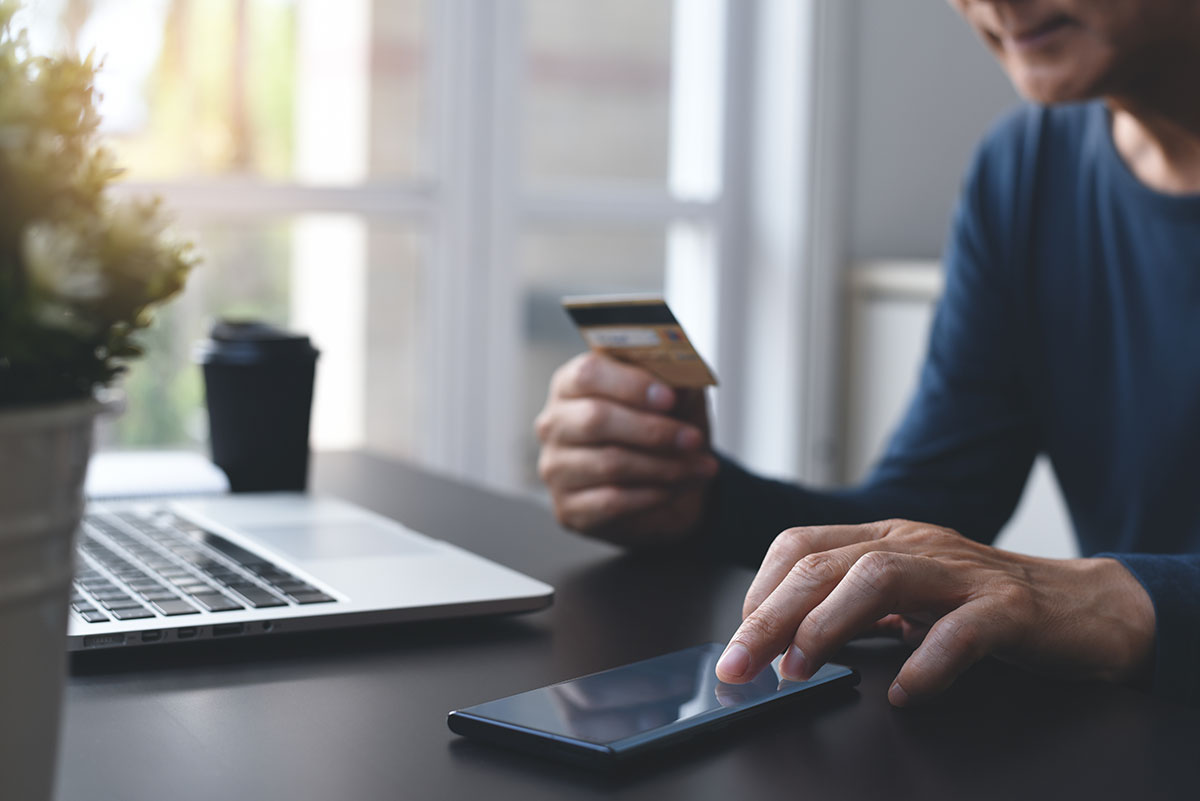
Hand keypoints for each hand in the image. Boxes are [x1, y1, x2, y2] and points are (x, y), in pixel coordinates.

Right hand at [534, 352, 717, 545]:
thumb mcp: (678, 401)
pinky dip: (651, 495)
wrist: (666, 487)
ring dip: (664, 467)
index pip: (588, 374)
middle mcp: (555, 424)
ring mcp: (556, 468)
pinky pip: (611, 501)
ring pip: (609, 463)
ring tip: (701, 468)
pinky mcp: (568, 508)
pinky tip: (675, 490)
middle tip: (693, 439)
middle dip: (652, 430)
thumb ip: (678, 385)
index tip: (670, 398)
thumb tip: (683, 386)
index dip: (631, 385)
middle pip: (595, 419)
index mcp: (573, 385)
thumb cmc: (663, 433)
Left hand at [714, 519, 1155, 705]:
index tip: (737, 641)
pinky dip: (926, 663)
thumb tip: (782, 643)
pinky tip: (904, 692)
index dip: (760, 591)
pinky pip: (962, 631)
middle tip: (738, 666)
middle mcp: (916, 545)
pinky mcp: (1010, 609)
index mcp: (885, 539)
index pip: (801, 546)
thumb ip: (853, 608)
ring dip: (827, 626)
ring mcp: (962, 573)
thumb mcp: (907, 598)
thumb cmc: (984, 606)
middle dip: (770, 615)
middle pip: (824, 564)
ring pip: (879, 579)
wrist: (1085, 607)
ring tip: (798, 671)